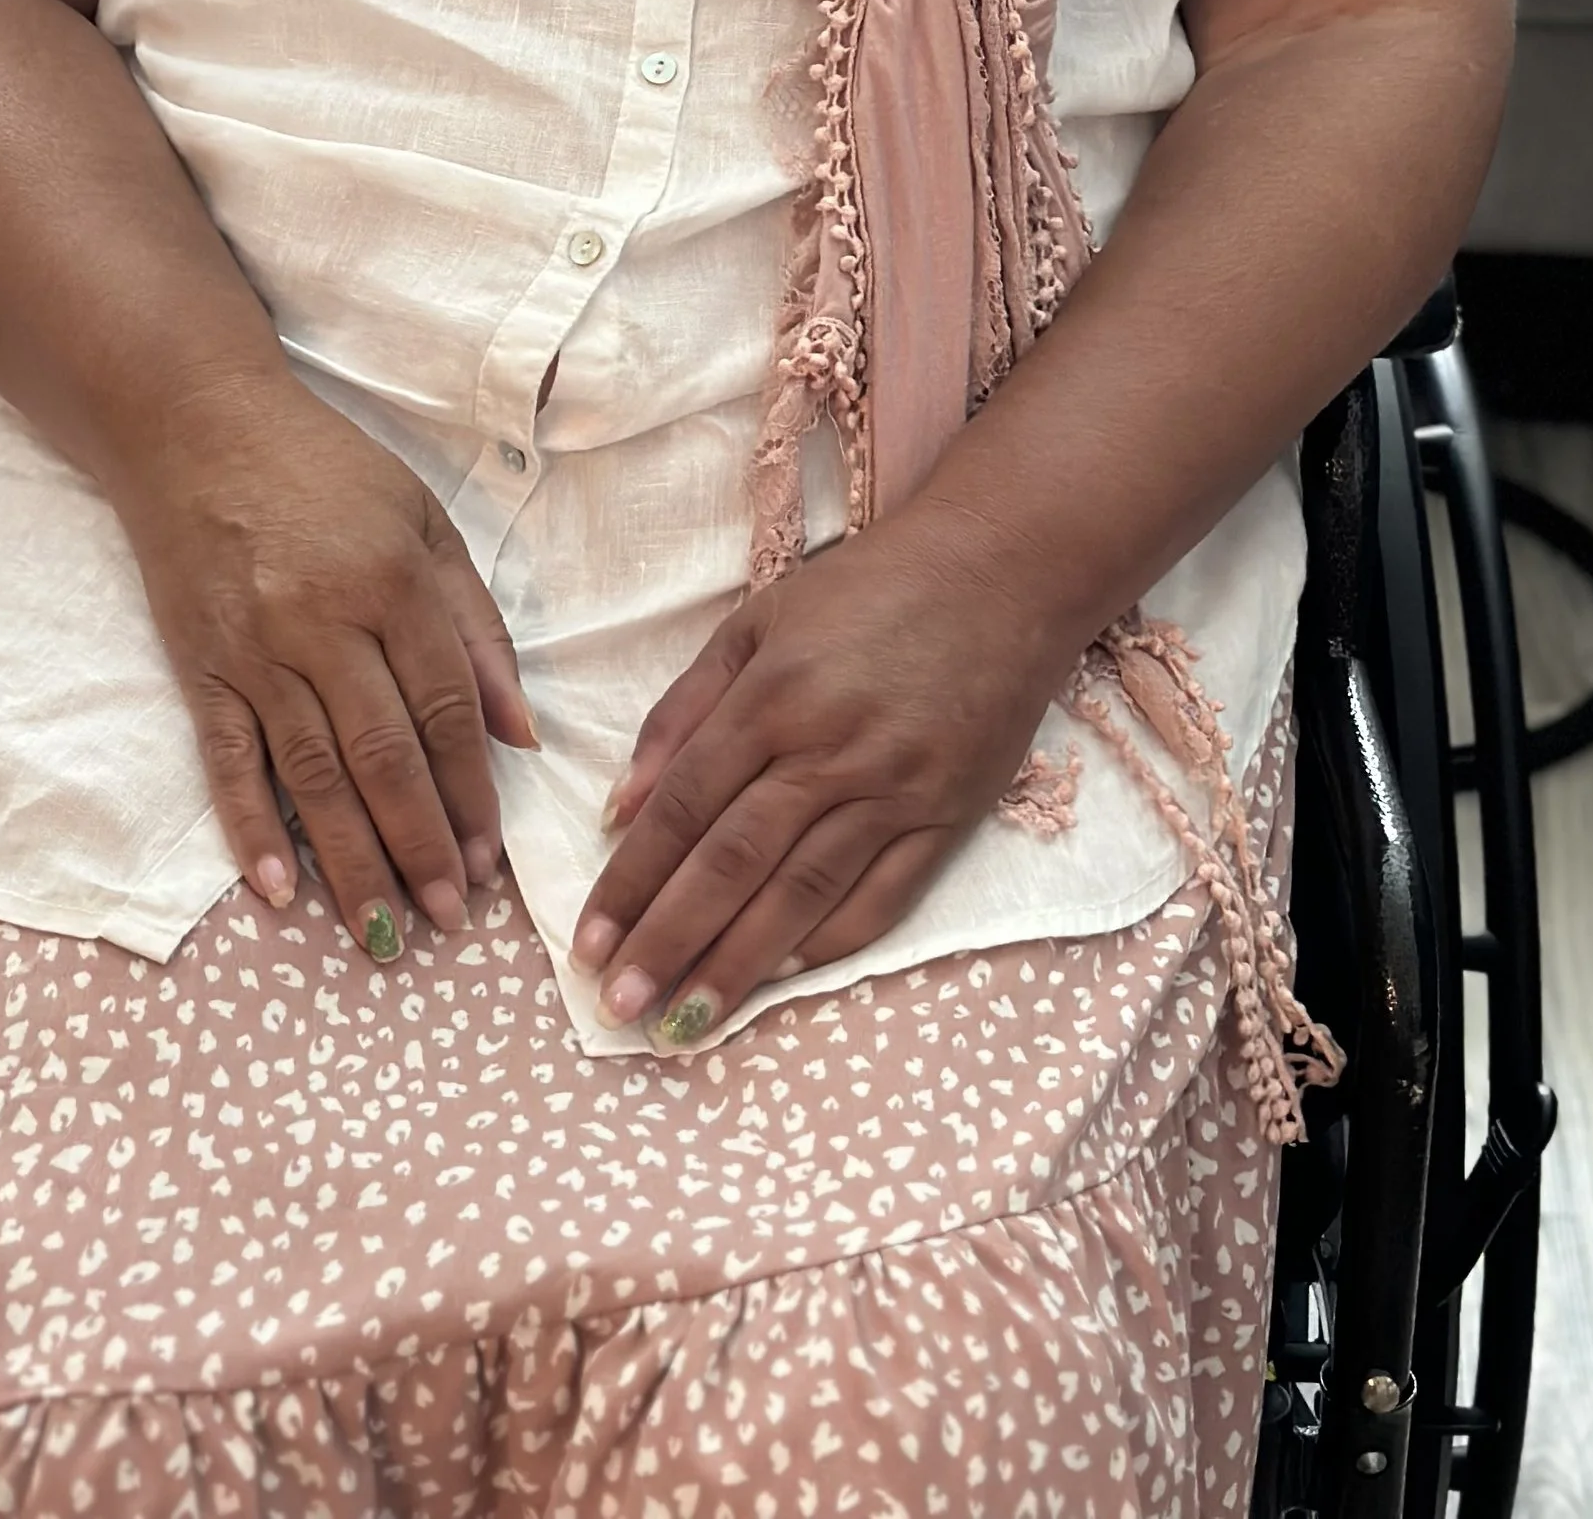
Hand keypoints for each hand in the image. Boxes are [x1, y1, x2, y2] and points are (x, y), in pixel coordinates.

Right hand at [118, 381, 537, 962]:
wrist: (194, 425)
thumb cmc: (323, 470)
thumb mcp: (421, 521)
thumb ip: (476, 625)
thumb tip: (522, 732)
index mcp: (394, 581)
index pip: (446, 709)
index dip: (472, 792)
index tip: (492, 862)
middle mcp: (324, 621)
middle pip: (382, 755)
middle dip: (421, 845)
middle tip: (448, 918)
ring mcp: (254, 648)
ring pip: (311, 775)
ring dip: (350, 859)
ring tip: (381, 932)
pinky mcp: (198, 664)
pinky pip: (227, 761)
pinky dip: (249, 830)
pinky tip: (277, 893)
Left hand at [570, 502, 1070, 1045]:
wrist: (1004, 569)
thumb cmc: (869, 588)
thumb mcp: (761, 620)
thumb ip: (687, 708)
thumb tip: (625, 802)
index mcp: (773, 694)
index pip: (684, 804)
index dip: (632, 878)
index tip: (588, 940)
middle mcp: (830, 749)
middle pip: (734, 861)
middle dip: (668, 940)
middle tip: (617, 1006)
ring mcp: (894, 788)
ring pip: (801, 893)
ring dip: (737, 963)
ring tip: (684, 1023)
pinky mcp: (949, 814)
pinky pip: (881, 896)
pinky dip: (828, 942)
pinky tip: (780, 978)